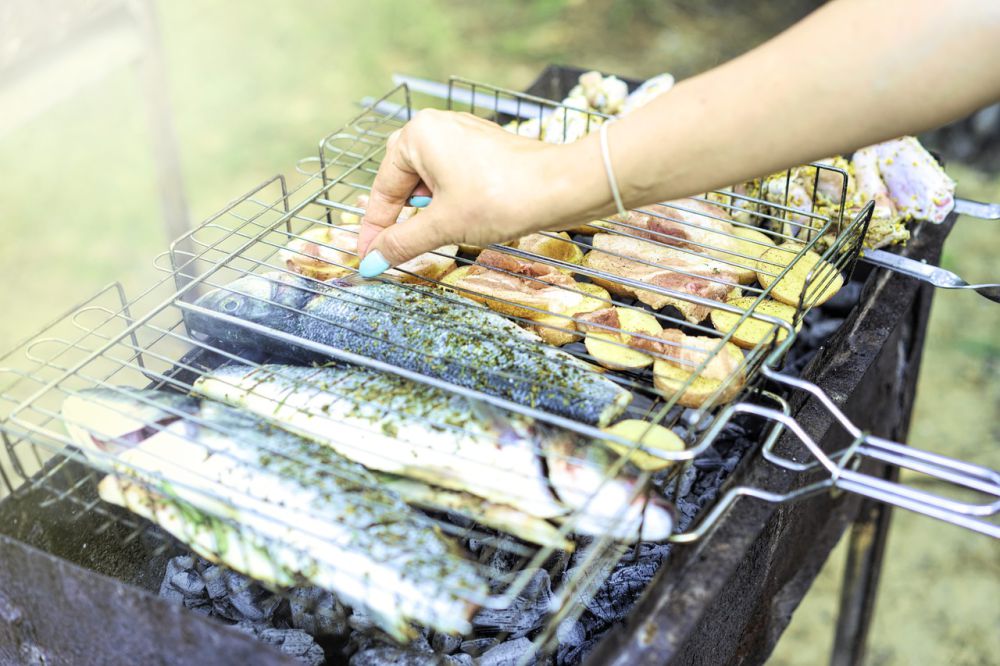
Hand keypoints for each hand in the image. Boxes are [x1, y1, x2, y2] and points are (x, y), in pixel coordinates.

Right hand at [357, 109, 607, 275]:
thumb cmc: (501, 197)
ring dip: (428, 212)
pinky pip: (453, 177)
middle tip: (396, 250)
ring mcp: (463, 135)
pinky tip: (462, 220)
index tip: (368, 258)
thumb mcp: (443, 225)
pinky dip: (449, 202)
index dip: (375, 230)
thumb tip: (372, 261)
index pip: (383, 190)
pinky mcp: (485, 149)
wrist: (561, 187)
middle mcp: (437, 127)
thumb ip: (402, 242)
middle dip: (400, 218)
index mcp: (417, 135)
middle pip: (403, 182)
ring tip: (439, 234)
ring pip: (429, 181)